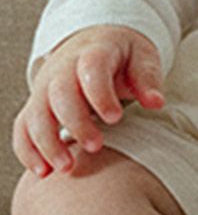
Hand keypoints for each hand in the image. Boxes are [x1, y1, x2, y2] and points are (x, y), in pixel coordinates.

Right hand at [11, 25, 164, 177]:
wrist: (95, 43)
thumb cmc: (123, 55)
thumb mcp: (142, 57)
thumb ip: (148, 78)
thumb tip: (157, 103)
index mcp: (94, 50)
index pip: (92, 68)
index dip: (100, 94)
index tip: (115, 119)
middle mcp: (63, 67)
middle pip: (60, 93)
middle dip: (75, 123)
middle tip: (95, 147)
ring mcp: (45, 86)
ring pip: (36, 114)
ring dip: (47, 143)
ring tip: (66, 167)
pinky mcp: (35, 105)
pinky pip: (23, 128)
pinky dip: (28, 150)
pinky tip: (43, 171)